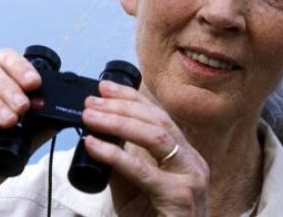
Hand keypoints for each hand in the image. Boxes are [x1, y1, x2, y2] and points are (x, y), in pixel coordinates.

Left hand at [82, 80, 209, 216]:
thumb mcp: (136, 189)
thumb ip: (123, 163)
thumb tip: (97, 136)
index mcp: (185, 155)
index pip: (159, 116)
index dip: (132, 97)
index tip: (105, 87)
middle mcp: (192, 161)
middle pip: (157, 120)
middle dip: (122, 106)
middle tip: (92, 101)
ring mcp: (190, 178)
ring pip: (155, 137)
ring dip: (118, 122)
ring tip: (90, 116)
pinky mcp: (179, 197)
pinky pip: (144, 170)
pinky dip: (115, 154)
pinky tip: (94, 144)